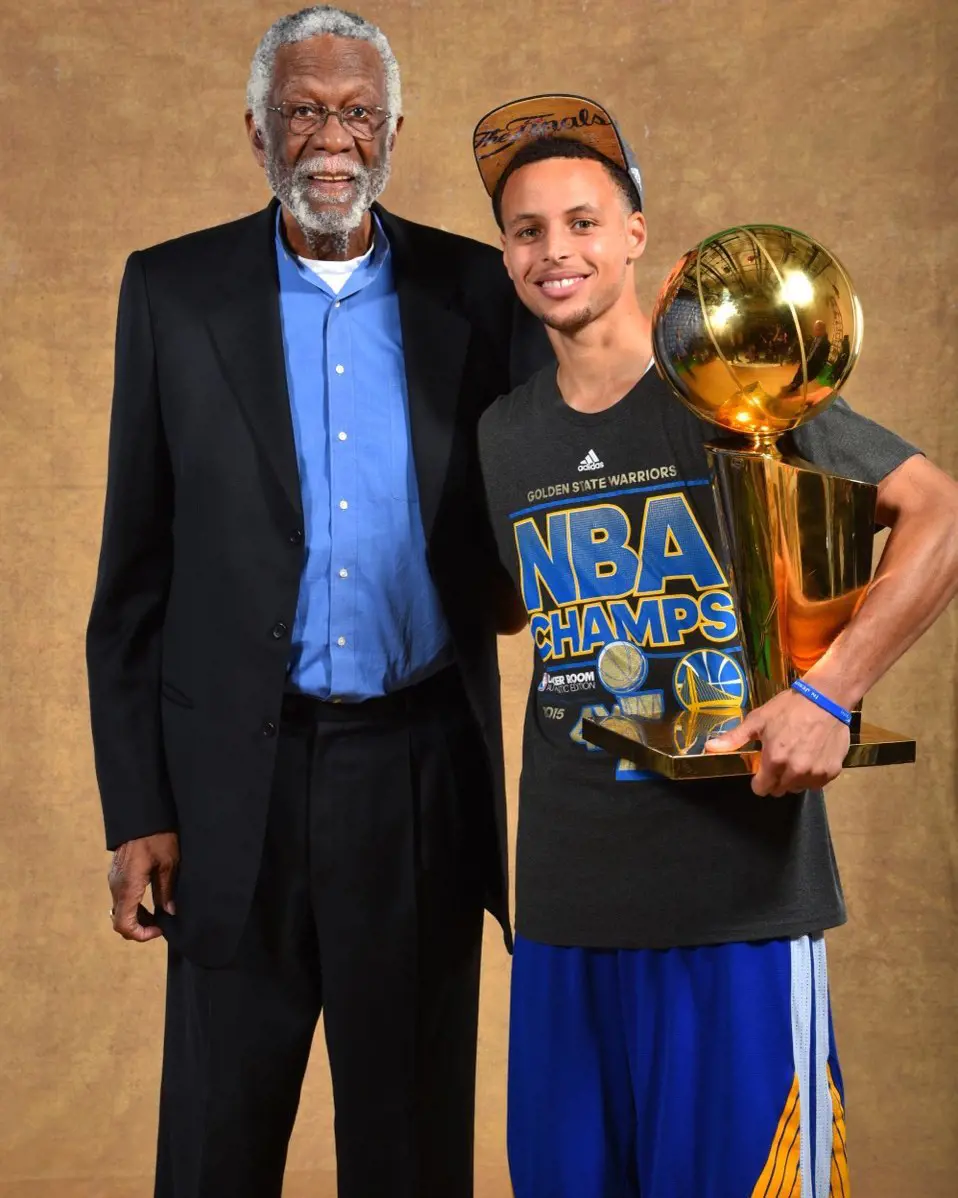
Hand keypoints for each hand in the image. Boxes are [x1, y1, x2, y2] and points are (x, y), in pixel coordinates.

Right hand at [108, 832, 179, 941]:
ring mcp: (114, 881)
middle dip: (140, 928)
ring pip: (120, 911)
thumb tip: (170, 913)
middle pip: (120, 921)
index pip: (124, 925)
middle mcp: (117, 887)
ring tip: (159, 914)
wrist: (140, 817)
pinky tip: (150, 902)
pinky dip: (133, 907)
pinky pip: (121, 900)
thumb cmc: (157, 837)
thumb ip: (167, 890)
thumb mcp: (168, 864)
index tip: (160, 929)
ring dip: (137, 918)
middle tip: (161, 924)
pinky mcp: (117, 876)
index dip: (141, 934)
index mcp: (129, 887)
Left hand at [704, 689, 850, 796]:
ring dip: (794, 778)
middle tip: (779, 759)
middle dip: (776, 779)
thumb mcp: (758, 720)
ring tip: (796, 756)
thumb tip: (708, 748)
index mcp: (774, 760)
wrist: (826, 698)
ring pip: (798, 788)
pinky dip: (812, 775)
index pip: (761, 789)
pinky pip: (816, 783)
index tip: (761, 770)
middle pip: (780, 790)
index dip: (758, 781)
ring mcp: (815, 773)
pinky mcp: (832, 772)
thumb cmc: (789, 707)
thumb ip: (734, 739)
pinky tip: (811, 757)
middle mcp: (795, 771)